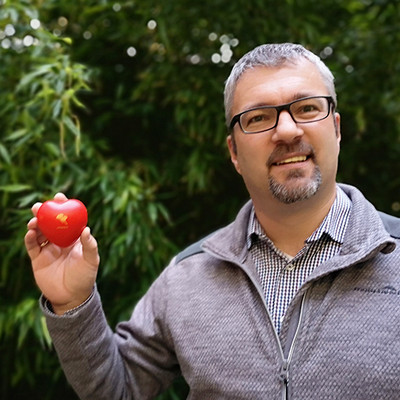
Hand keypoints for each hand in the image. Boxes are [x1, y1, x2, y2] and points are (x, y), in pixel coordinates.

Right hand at [25, 193, 99, 314]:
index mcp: (74, 238)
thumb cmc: (85, 277)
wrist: (71, 297)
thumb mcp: (92, 261)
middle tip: (40, 206)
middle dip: (44, 212)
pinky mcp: (38, 259)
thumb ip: (90, 246)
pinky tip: (31, 232)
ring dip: (36, 224)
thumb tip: (87, 230)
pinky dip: (30, 238)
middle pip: (50, 222)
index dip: (63, 207)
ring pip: (39, 232)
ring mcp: (48, 249)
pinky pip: (32, 245)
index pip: (68, 219)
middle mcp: (60, 241)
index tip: (59, 197)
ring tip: (35, 220)